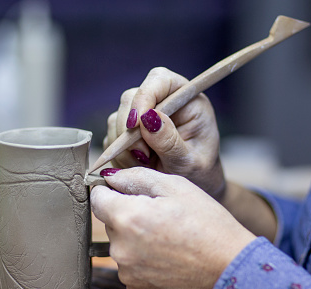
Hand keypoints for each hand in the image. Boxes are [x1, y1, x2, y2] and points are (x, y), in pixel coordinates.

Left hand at [90, 167, 255, 288]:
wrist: (232, 270)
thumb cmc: (209, 224)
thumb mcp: (176, 187)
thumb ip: (136, 177)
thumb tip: (109, 177)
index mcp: (127, 218)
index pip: (97, 199)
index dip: (110, 192)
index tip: (125, 193)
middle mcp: (120, 248)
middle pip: (111, 223)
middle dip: (129, 216)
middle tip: (161, 217)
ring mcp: (127, 273)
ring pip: (121, 246)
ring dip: (136, 240)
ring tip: (168, 239)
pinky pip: (131, 269)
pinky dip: (144, 263)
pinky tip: (167, 259)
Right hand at [105, 67, 223, 198]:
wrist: (192, 188)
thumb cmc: (200, 173)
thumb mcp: (190, 162)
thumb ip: (170, 141)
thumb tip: (147, 118)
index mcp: (185, 100)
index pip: (159, 80)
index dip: (144, 96)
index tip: (136, 124)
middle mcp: (161, 103)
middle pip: (130, 99)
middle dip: (129, 130)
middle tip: (143, 156)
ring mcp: (141, 118)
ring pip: (115, 121)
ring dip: (123, 147)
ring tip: (146, 165)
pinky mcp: (127, 134)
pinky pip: (110, 140)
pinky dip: (118, 156)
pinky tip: (138, 167)